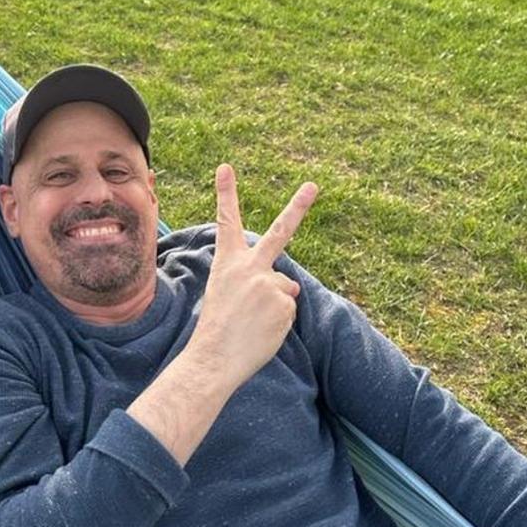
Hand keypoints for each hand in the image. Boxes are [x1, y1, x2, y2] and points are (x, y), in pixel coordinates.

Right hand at [185, 163, 317, 388]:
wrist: (213, 358)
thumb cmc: (216, 330)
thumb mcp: (228, 296)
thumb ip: (259, 282)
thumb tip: (293, 287)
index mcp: (227, 263)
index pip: (226, 222)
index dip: (226, 193)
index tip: (226, 167)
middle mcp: (250, 267)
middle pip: (278, 232)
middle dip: (297, 207)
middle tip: (313, 185)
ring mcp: (269, 284)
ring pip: (285, 291)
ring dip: (274, 308)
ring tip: (252, 324)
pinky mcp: (284, 303)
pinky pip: (289, 310)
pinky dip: (279, 323)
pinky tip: (262, 332)